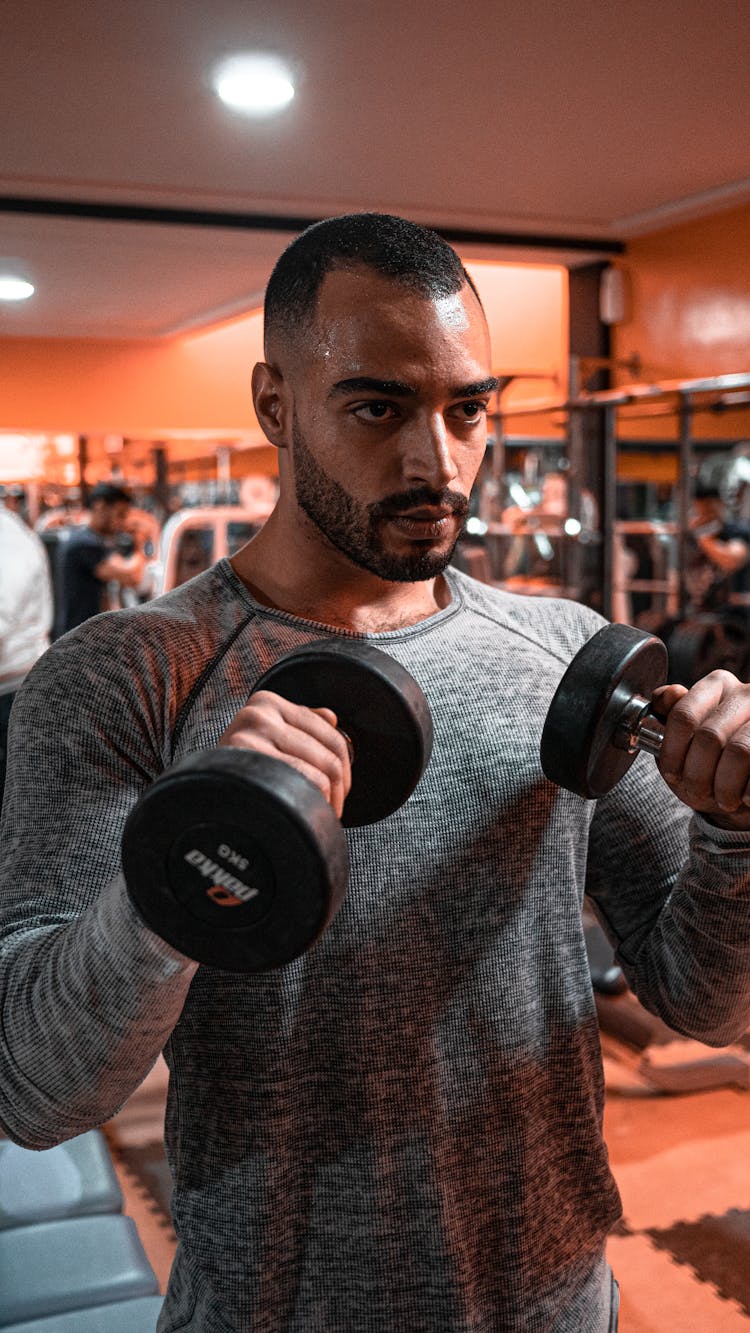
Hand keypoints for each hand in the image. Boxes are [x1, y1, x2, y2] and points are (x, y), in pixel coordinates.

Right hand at [218, 692, 352, 818]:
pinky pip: (306, 782)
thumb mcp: (264, 739)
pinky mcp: (248, 760)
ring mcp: (251, 735)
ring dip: (330, 800)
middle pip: (330, 753)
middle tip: (333, 807)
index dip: (343, 764)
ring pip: (322, 771)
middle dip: (340, 787)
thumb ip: (297, 724)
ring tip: (318, 813)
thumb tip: (332, 718)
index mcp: (267, 703)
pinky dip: (315, 804)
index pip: (330, 731)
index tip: (340, 787)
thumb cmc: (235, 773)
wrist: (195, 796)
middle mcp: (259, 713)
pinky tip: (305, 813)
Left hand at [653, 671, 749, 828]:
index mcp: (716, 686)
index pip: (683, 716)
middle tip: (697, 792)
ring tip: (724, 800)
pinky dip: (748, 791)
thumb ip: (670, 712)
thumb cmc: (713, 759)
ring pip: (740, 752)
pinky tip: (745, 797)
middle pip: (710, 737)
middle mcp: (746, 694)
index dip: (672, 752)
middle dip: (697, 775)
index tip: (672, 775)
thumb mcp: (685, 739)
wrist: (748, 782)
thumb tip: (670, 694)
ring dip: (725, 786)